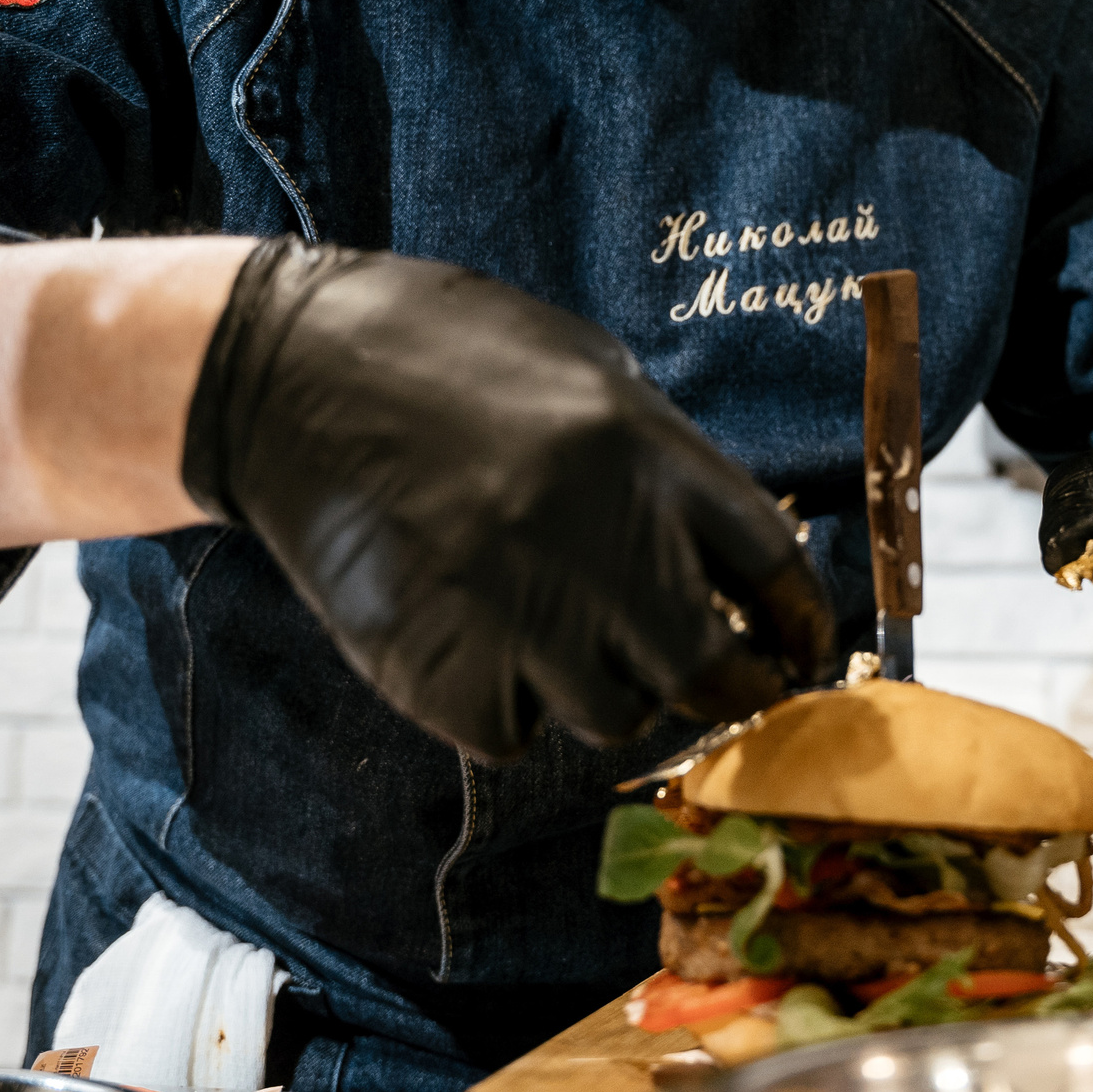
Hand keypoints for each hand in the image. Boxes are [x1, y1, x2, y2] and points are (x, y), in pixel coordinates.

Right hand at [182, 237, 834, 762]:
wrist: (291, 375)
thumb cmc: (447, 359)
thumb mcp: (584, 373)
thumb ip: (658, 465)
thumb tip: (724, 569)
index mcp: (645, 451)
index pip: (771, 564)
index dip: (798, 621)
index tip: (800, 651)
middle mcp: (596, 537)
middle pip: (710, 669)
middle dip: (728, 686)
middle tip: (716, 682)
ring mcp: (515, 609)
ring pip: (613, 713)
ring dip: (603, 688)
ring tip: (553, 626)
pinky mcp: (438, 666)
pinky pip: (514, 733)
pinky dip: (508, 707)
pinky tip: (477, 642)